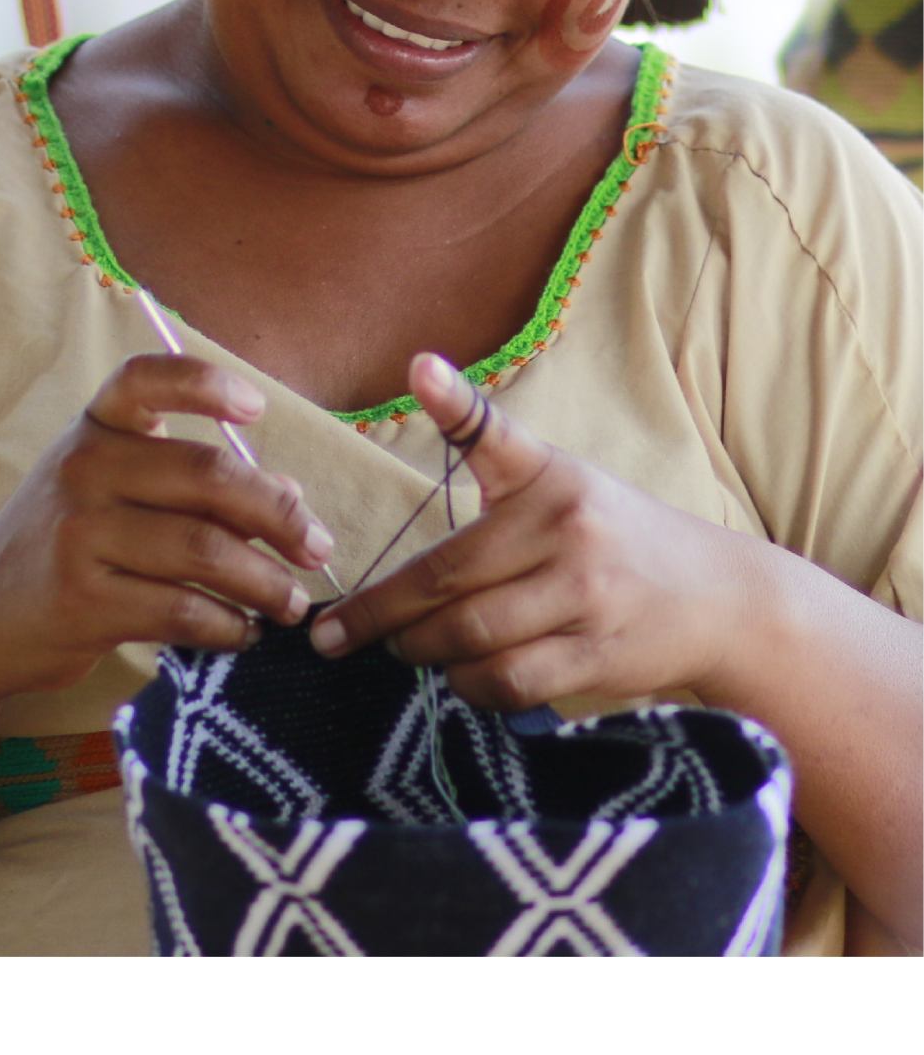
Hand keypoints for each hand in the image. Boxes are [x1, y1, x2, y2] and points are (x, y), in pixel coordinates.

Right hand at [0, 354, 334, 702]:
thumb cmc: (69, 540)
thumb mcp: (116, 491)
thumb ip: (195, 486)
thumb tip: (293, 497)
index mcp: (96, 427)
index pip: (145, 380)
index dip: (205, 385)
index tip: (256, 409)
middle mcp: (83, 469)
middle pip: (205, 475)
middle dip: (278, 514)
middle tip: (318, 547)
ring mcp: (79, 534)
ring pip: (203, 550)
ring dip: (265, 581)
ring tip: (292, 602)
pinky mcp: (82, 601)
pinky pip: (180, 610)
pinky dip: (227, 625)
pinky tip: (245, 631)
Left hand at [309, 353, 739, 708]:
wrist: (717, 597)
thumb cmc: (613, 535)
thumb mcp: (562, 481)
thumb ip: (491, 460)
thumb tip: (419, 394)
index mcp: (553, 478)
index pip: (495, 436)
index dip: (455, 401)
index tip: (420, 368)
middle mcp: (569, 531)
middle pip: (447, 579)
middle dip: (379, 614)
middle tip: (337, 632)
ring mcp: (586, 597)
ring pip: (470, 637)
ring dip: (422, 652)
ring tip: (404, 649)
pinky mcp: (597, 656)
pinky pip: (508, 682)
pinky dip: (469, 686)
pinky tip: (459, 676)